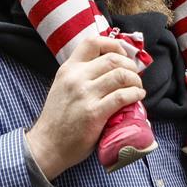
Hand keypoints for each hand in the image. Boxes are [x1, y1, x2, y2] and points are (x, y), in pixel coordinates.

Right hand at [24, 36, 145, 179]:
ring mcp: (85, 95)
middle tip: (135, 75)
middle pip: (113, 59)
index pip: (93, 42)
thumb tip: (109, 68)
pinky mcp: (94, 113)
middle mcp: (76, 77)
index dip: (113, 44)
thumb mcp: (63, 86)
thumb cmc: (58, 118)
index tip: (122, 55)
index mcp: (68, 68)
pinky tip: (138, 97)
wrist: (48, 145)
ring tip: (138, 87)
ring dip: (135, 80)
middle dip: (130, 65)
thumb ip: (80, 75)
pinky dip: (135, 94)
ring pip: (121, 75)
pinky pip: (122, 97)